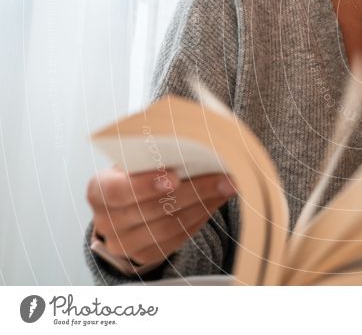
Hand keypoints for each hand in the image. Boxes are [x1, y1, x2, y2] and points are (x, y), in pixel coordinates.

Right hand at [86, 166, 236, 265]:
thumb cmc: (135, 174)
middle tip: (223, 177)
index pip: (117, 191)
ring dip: (203, 205)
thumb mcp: (134, 161)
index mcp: (98, 191)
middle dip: (192, 191)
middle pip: (151, 210)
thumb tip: (195, 142)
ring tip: (227, 187)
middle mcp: (106, 221)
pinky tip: (216, 201)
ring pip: (168, 226)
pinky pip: (177, 239)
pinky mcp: (145, 255)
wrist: (127, 206)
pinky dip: (200, 218)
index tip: (174, 176)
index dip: (145, 185)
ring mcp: (124, 243)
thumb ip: (154, 153)